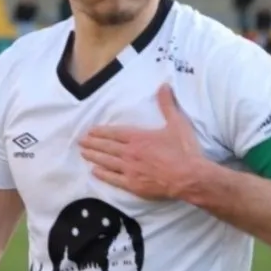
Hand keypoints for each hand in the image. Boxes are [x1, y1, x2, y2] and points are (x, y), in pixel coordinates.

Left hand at [79, 84, 202, 199]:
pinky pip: (113, 179)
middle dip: (92, 143)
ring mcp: (130, 169)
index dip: (101, 132)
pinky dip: (102, 175)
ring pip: (106, 162)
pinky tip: (94, 172)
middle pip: (107, 147)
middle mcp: (130, 152)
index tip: (90, 131)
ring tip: (82, 153)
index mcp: (138, 137)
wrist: (189, 176)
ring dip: (94, 157)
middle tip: (80, 141)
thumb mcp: (177, 123)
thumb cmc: (183, 150)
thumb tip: (164, 85)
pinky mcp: (133, 185)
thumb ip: (167, 104)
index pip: (114, 133)